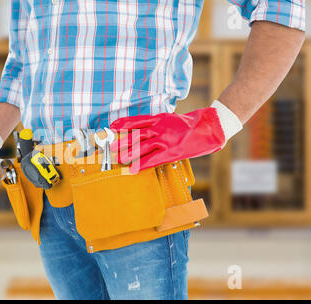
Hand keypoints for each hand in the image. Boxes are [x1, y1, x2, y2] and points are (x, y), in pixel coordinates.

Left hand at [110, 107, 226, 173]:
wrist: (210, 126)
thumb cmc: (190, 125)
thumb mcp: (171, 119)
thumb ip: (157, 125)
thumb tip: (143, 132)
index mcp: (160, 118)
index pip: (137, 120)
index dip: (123, 123)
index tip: (111, 127)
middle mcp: (160, 127)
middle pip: (136, 134)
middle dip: (121, 141)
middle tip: (109, 146)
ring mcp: (166, 139)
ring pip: (142, 146)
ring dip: (128, 153)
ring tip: (117, 158)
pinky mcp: (173, 151)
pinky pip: (154, 158)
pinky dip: (142, 164)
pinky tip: (133, 169)